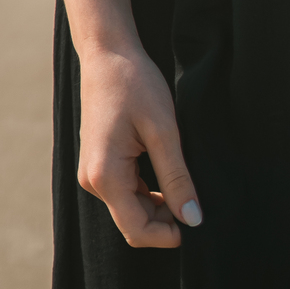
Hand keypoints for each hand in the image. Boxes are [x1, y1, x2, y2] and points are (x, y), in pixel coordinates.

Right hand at [77, 42, 202, 247]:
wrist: (107, 52)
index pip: (136, 230)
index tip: (196, 223)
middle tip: (196, 201)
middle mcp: (92, 180)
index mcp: (105, 175)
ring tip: (184, 182)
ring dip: (157, 205)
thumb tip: (192, 219)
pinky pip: (125, 190)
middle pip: (132, 221)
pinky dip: (147, 191)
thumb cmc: (135, 84)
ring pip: (129, 207)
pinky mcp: (99, 162)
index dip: (167, 236)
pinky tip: (167, 172)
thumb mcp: (163, 129)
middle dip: (164, 220)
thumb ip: (176, 177)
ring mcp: (93, 172)